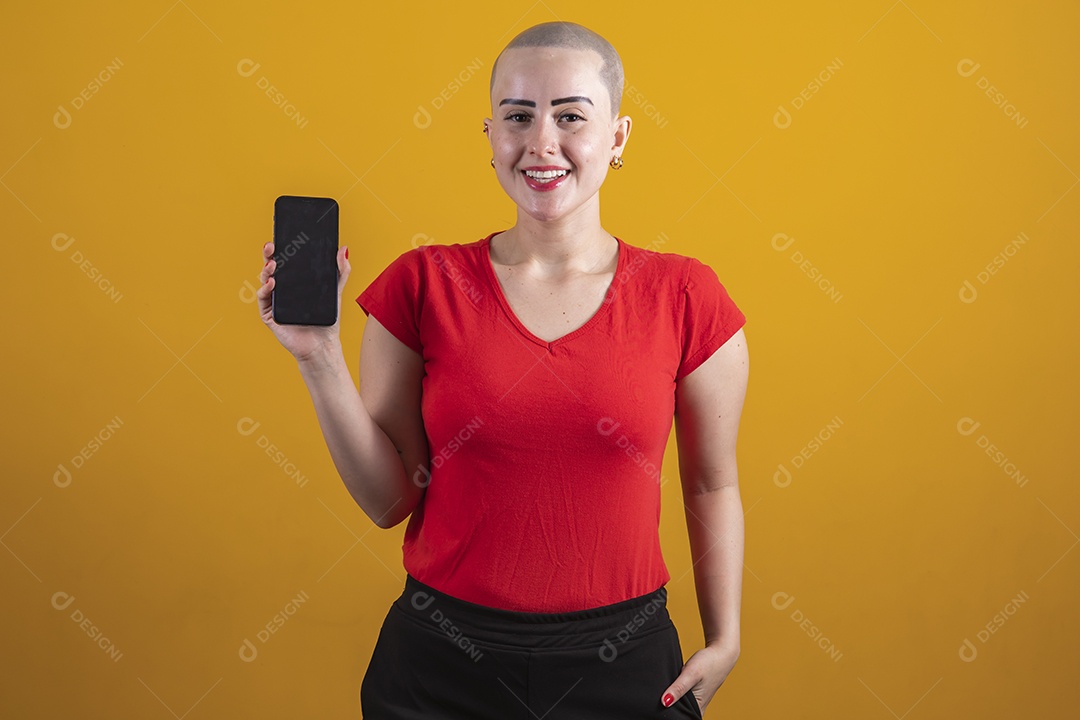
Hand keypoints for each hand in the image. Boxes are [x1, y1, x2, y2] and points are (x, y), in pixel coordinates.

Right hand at [257, 241, 350, 362]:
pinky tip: (273, 283)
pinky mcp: (270, 315)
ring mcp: (275, 302)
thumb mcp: (336, 292)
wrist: (322, 345)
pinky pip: (263, 299)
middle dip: (269, 255)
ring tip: (274, 263)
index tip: (282, 238)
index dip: (282, 249)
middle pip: (272, 269)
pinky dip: (266, 289)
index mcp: (296, 283)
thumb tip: (344, 249)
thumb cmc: (327, 320)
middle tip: (271, 245)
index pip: (286, 262)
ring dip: (266, 270)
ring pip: (265, 281)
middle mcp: (283, 290)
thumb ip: (341, 271)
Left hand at [660, 637, 738, 715]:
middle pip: (677, 712)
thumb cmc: (709, 663)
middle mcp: (697, 709)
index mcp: (697, 709)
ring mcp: (696, 703)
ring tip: (668, 689)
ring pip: (679, 705)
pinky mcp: (695, 696)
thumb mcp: (691, 674)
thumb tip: (665, 702)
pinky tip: (671, 688)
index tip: (662, 701)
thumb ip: (678, 688)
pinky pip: (681, 699)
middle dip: (669, 704)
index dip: (667, 711)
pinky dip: (675, 694)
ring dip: (672, 699)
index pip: (677, 717)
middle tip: (666, 692)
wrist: (720, 654)